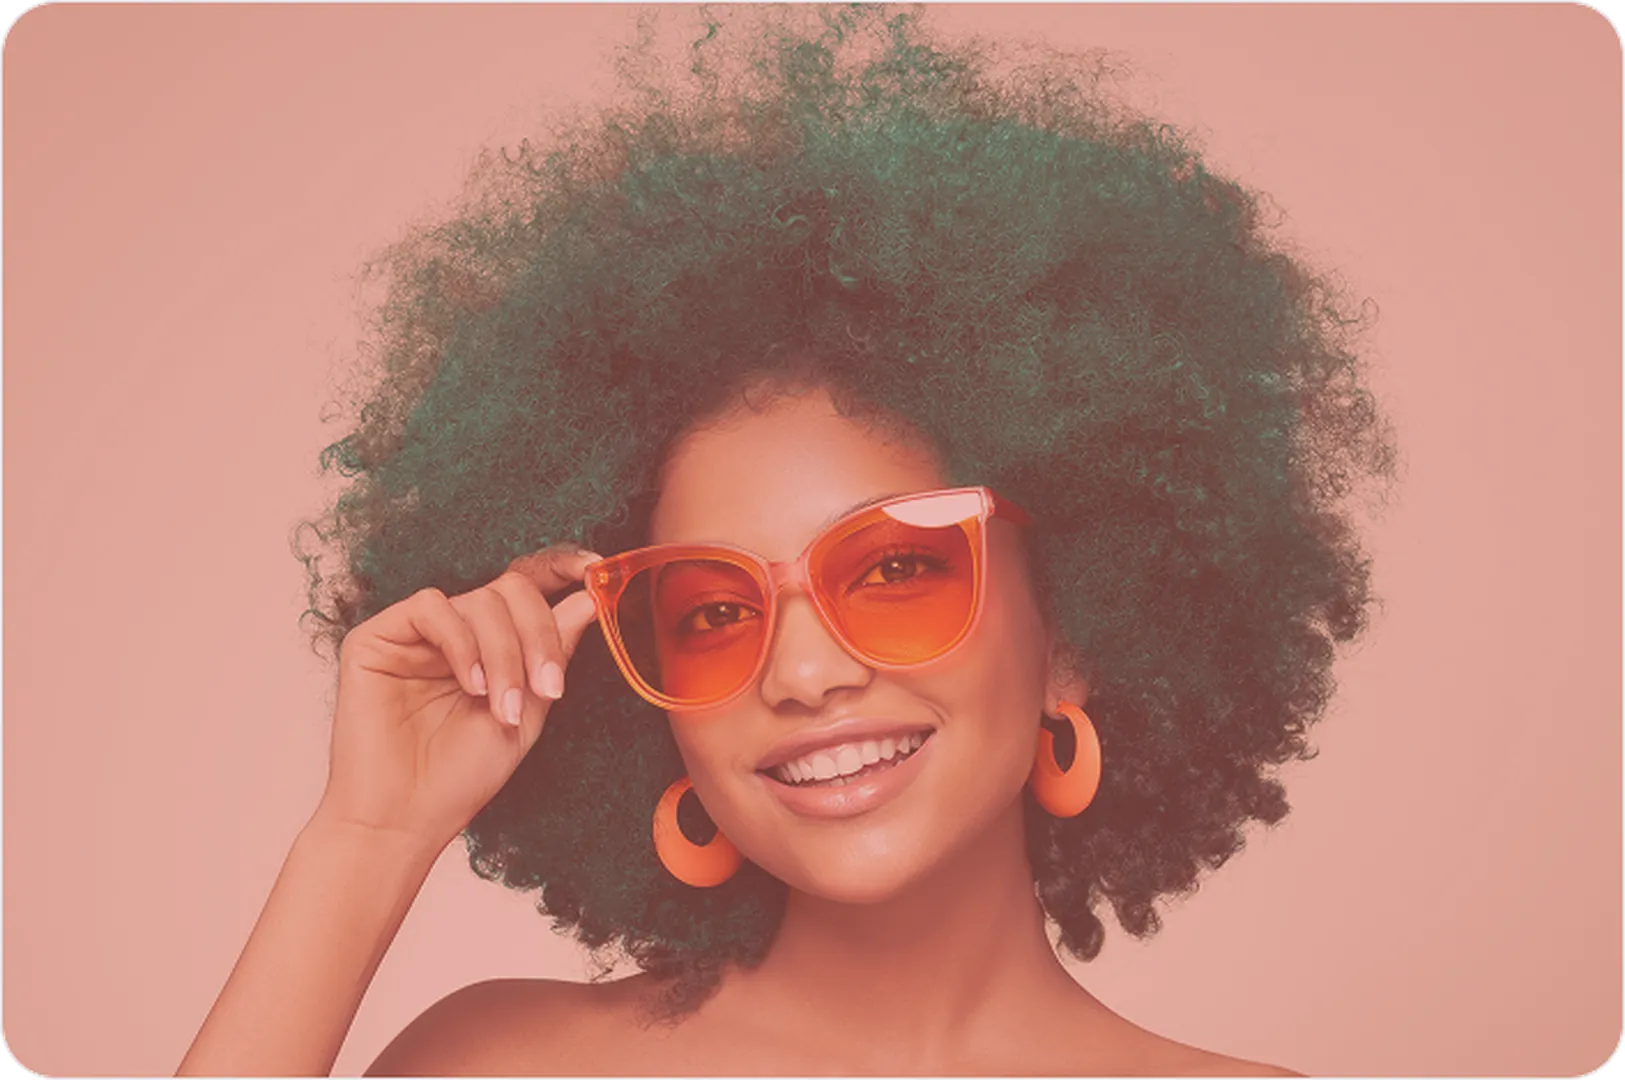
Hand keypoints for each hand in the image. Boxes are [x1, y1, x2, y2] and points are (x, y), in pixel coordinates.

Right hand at [315, 544, 602, 850]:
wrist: (405, 821)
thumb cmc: (463, 776)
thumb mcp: (530, 709)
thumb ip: (554, 652)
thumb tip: (590, 597)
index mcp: (490, 644)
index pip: (528, 589)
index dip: (563, 568)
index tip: (598, 570)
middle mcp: (454, 631)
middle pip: (512, 591)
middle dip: (540, 637)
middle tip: (548, 689)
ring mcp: (414, 633)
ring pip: (479, 601)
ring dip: (504, 655)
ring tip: (504, 708)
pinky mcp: (375, 637)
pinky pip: (432, 607)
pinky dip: (462, 642)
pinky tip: (470, 684)